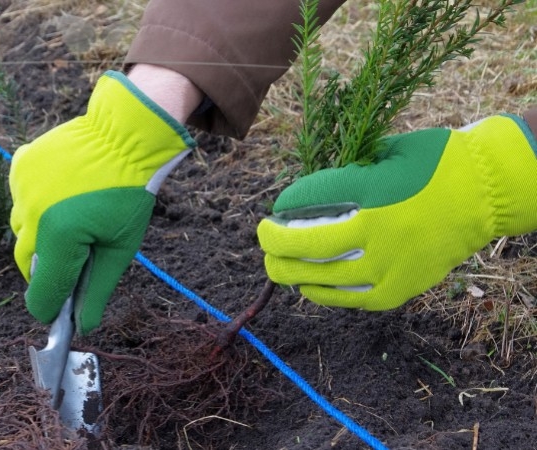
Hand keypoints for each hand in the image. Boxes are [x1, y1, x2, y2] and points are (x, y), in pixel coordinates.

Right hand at [10, 70, 195, 333]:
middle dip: (48, 270)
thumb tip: (84, 326)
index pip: (40, 295)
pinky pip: (21, 199)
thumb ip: (97, 290)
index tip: (61, 310)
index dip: (51, 308)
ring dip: (40, 236)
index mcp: (59, 239)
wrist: (124, 133)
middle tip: (74, 260)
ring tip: (72, 219)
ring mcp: (21, 189)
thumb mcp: (120, 247)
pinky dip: (36, 205)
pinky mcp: (19, 167)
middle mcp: (32, 215)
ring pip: (22, 231)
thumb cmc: (128, 192)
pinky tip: (62, 193)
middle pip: (27, 264)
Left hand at [258, 114, 536, 309]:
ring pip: (325, 279)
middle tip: (264, 241)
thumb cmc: (433, 163)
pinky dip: (325, 294)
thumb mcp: (384, 153)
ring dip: (293, 273)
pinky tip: (308, 287)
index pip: (308, 203)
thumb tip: (305, 197)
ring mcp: (390, 265)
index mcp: (371, 193)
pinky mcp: (402, 287)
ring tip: (278, 267)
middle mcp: (377, 233)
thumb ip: (347, 174)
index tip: (273, 212)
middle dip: (275, 246)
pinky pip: (353, 298)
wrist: (486, 191)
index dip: (284, 210)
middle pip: (307, 248)